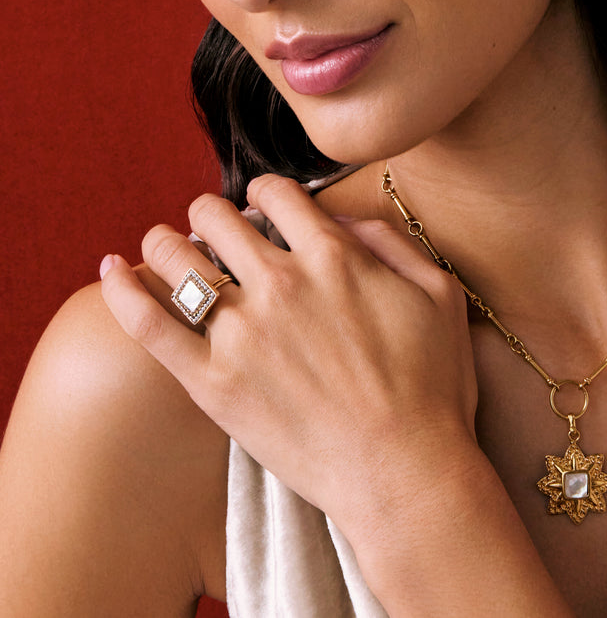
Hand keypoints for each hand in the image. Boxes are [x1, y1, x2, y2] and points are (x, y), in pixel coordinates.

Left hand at [99, 174, 479, 536]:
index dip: (265, 192)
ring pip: (178, 259)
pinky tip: (109, 271)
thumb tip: (343, 220)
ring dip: (165, 239)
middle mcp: (281, 283)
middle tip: (211, 224)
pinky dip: (123, 292)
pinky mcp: (212, 383)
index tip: (262, 205)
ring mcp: (242, 334)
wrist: (403, 473)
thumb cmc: (431, 388)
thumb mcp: (438, 294)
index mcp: (333, 258)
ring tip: (161, 241)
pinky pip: (151, 325)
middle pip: (218, 216)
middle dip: (211, 211)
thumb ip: (391, 242)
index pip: (276, 194)